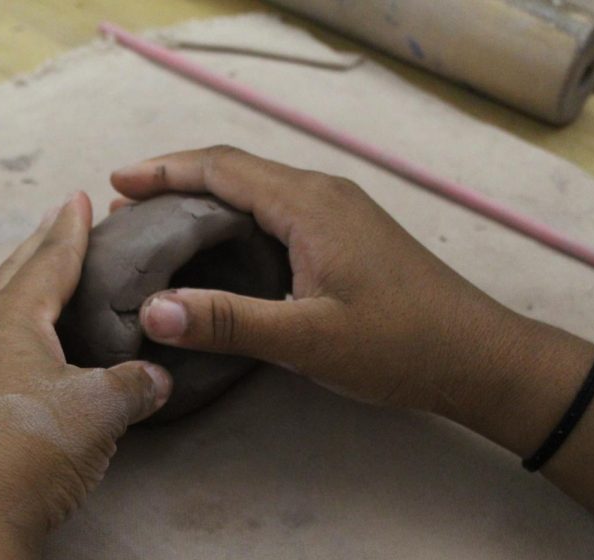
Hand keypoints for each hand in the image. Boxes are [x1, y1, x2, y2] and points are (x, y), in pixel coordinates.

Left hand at [0, 192, 170, 559]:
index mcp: (13, 322)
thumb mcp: (98, 411)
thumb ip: (133, 385)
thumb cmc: (33, 449)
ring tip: (42, 275)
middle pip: (13, 279)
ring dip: (22, 287)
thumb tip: (158, 379)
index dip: (69, 231)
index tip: (79, 197)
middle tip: (59, 221)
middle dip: (39, 248)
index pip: (48, 263)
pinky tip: (27, 349)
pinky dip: (18, 331)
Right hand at [111, 146, 525, 413]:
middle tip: (124, 210)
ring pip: (254, 188)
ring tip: (156, 225)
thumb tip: (152, 309)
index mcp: (308, 204)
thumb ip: (227, 322)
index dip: (163, 171)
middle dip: (174, 181)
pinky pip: (274, 209)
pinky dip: (231, 217)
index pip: (221, 167)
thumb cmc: (398, 346)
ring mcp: (336, 211)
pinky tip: (214, 248)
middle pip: (234, 169)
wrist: (477, 357)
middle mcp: (321, 193)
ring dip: (202, 199)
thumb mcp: (306, 339)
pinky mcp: (344, 233)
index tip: (115, 185)